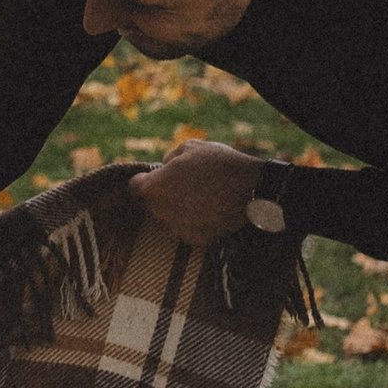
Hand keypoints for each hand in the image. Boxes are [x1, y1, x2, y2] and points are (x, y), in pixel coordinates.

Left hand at [132, 140, 262, 242]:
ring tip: (203, 194)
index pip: (135, 185)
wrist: (252, 189)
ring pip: (171, 215)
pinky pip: (188, 227)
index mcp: (153, 188)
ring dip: (179, 207)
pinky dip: (195, 220)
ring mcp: (177, 228)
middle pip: (154, 201)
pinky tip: (211, 209)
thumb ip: (169, 158)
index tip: (159, 175)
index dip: (146, 178)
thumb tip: (164, 168)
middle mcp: (160, 212)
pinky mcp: (195, 240)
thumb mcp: (190, 148)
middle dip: (165, 192)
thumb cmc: (218, 164)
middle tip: (188, 182)